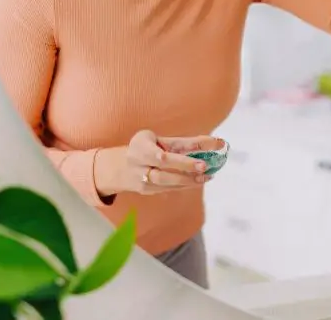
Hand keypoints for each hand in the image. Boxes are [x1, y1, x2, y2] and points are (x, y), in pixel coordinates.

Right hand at [96, 130, 215, 195]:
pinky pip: (167, 188)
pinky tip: (198, 181)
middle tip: (204, 166)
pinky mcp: (146, 191)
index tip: (193, 156)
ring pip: (166, 182)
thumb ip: (180, 142)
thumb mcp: (156, 138)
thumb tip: (212, 142)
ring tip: (206, 176)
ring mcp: (140, 179)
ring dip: (188, 180)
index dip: (178, 155)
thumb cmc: (144, 147)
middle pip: (163, 167)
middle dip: (185, 166)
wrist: (118, 168)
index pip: (161, 151)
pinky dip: (184, 185)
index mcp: (140, 146)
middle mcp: (137, 163)